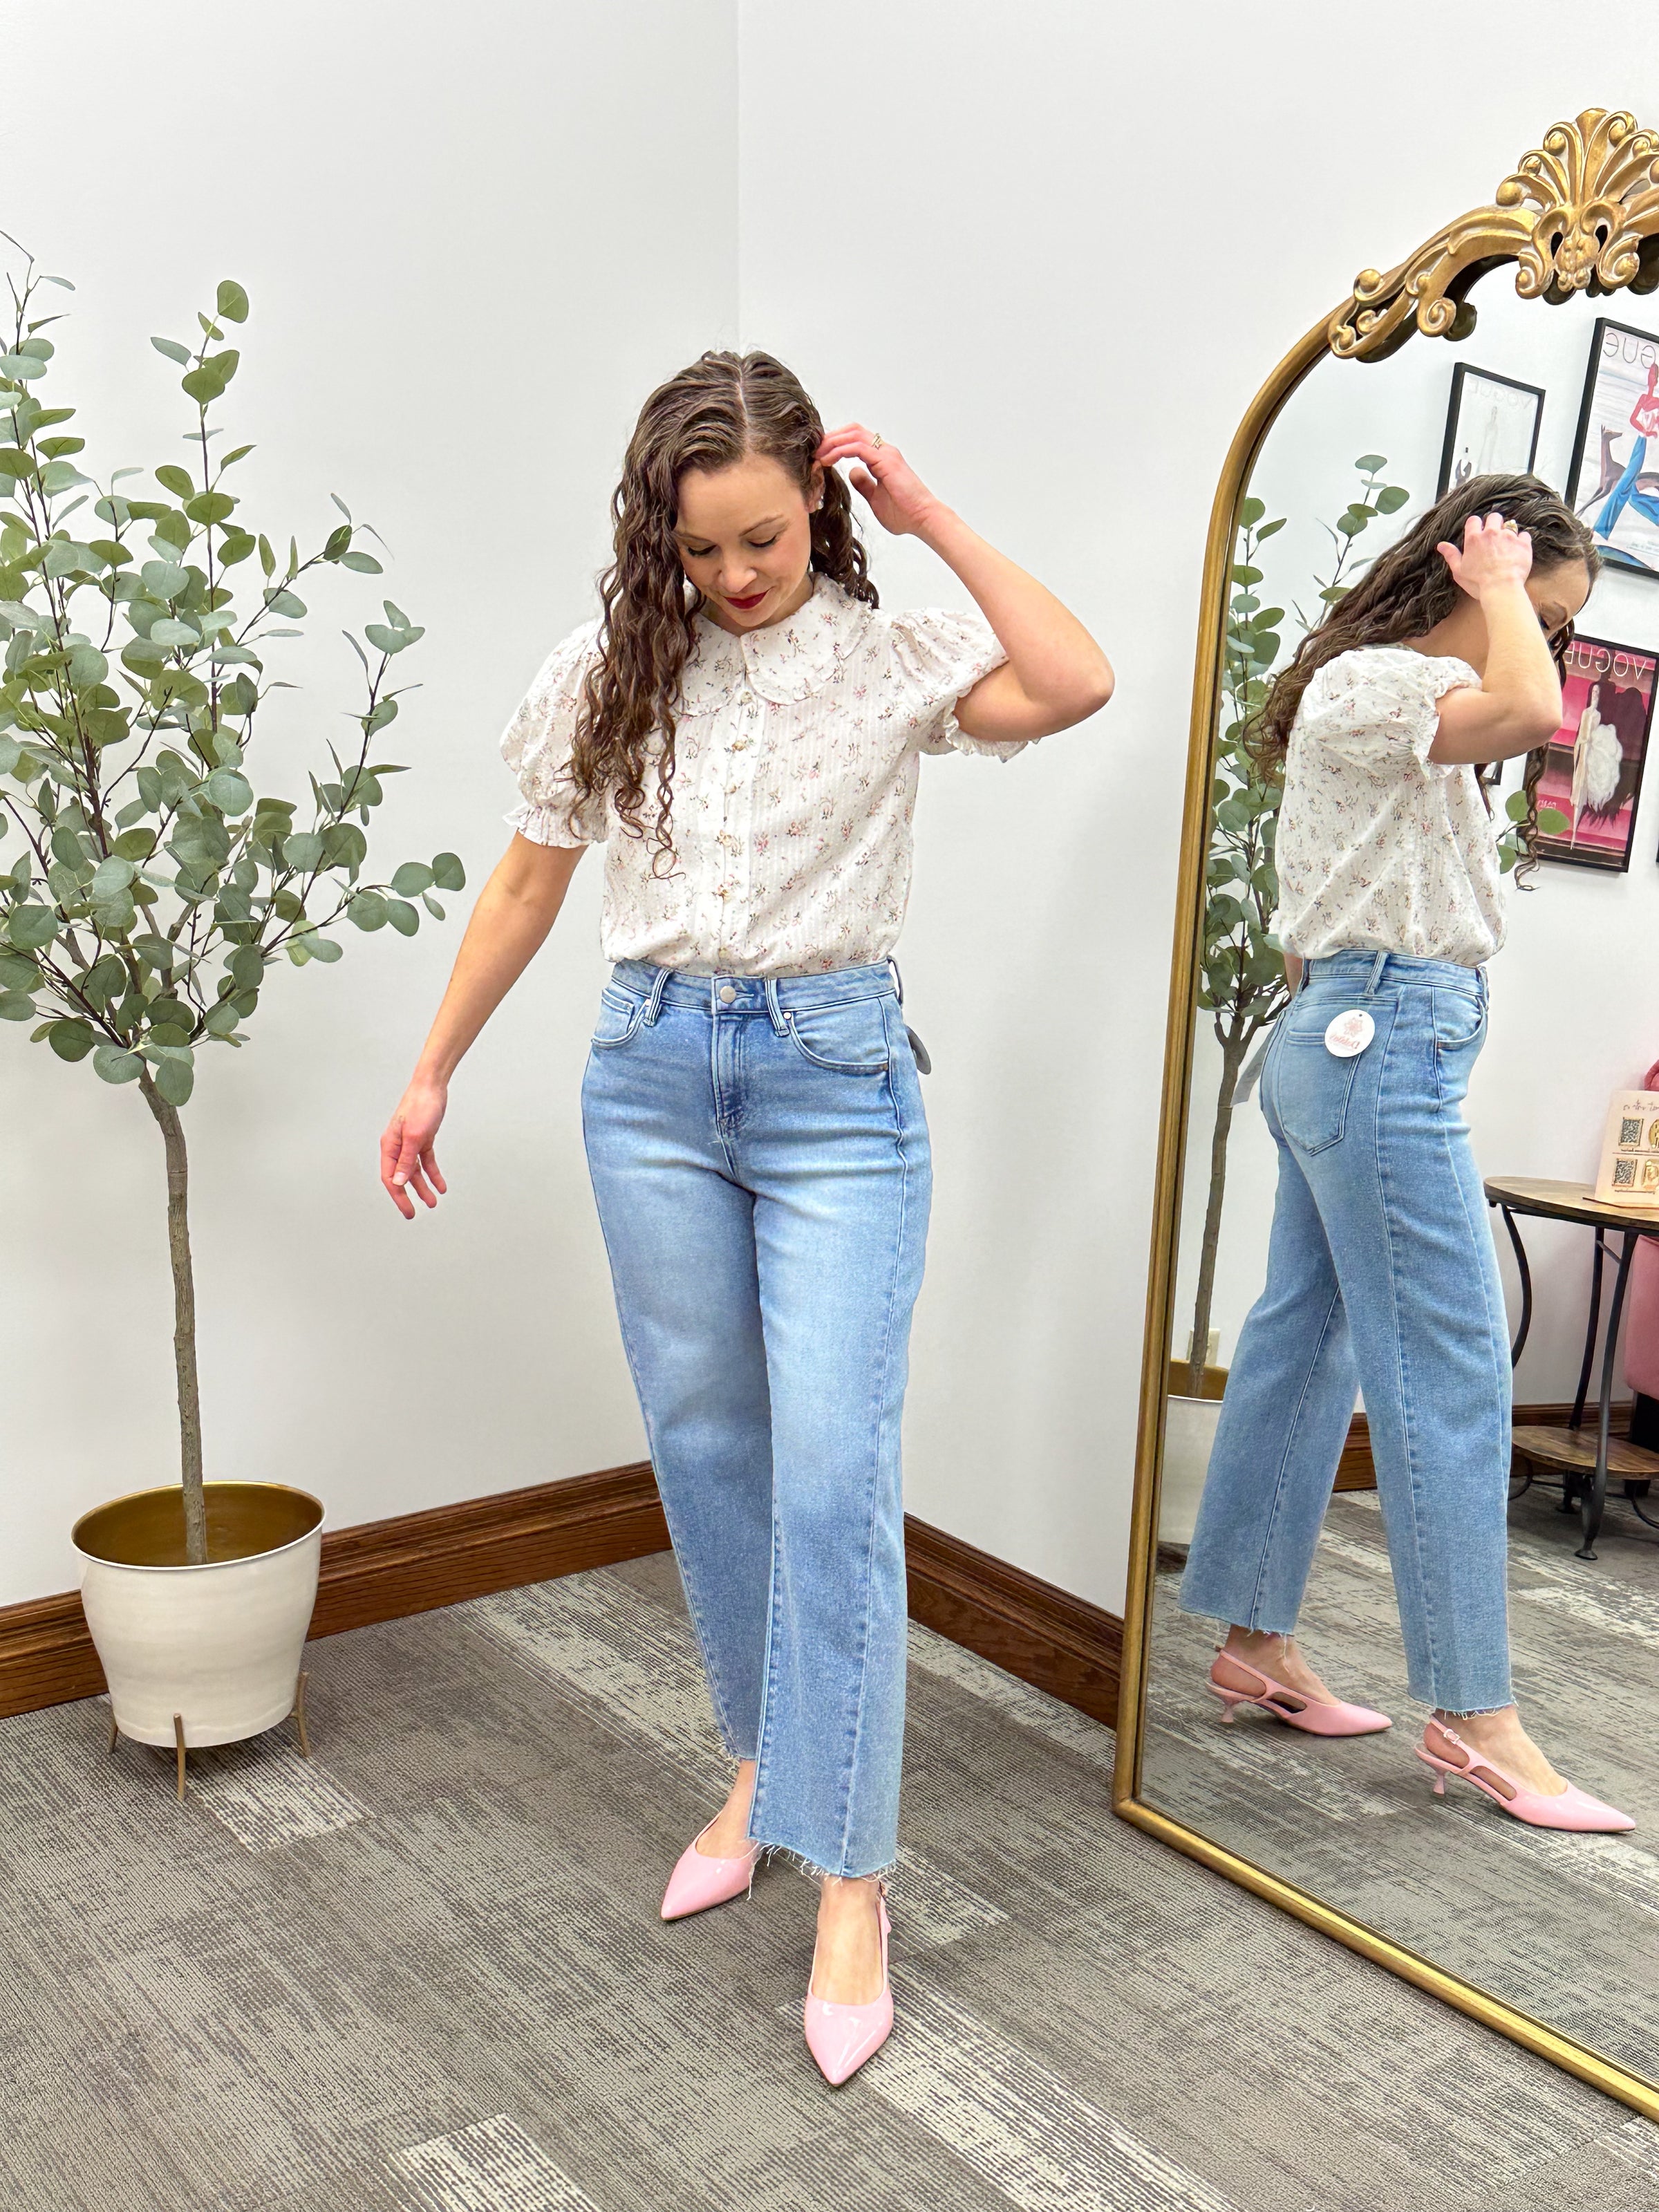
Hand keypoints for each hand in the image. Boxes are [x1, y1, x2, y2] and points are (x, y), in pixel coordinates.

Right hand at [380, 1075, 448, 1218]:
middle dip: (409, 1196)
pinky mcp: (423, 1140)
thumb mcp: (415, 1137)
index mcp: (390, 1146)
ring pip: (415, 1172)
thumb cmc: (420, 1106)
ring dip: (423, 1187)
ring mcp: (410, 1144)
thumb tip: (398, 1182)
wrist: (432, 1087)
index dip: (399, 1197)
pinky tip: (441, 1185)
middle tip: (414, 1214)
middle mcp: (397, 1147)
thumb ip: (406, 1161)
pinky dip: (433, 1174)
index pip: (390, 1178)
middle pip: (400, 1178)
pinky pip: (426, 1162)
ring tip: (433, 1202)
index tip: (409, 1211)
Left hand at [815, 423, 942, 537]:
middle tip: (814, 451)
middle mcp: (884, 451)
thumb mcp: (875, 497)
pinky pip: (857, 447)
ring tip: (817, 455)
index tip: (820, 455)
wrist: (922, 519)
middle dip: (830, 438)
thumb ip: (864, 483)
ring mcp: (886, 454)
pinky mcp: (885, 461)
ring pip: (853, 434)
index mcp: (882, 458)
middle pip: (852, 430)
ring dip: (832, 442)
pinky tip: (827, 460)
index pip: (855, 439)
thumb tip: (852, 472)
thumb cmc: (904, 513)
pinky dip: (839, 450)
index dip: (836, 442)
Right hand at [1437, 510, 1532, 600]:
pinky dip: (1522, 540)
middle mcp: (1491, 533)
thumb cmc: (1478, 582)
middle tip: (1493, 536)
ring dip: (1508, 532)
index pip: (1473, 520)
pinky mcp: (1523, 544)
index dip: (1475, 525)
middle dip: (1493, 523)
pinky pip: (1525, 534)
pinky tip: (1518, 549)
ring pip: (1510, 524)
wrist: (1501, 588)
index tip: (1477, 532)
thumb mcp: (1459, 571)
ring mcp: (1509, 536)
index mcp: (1474, 539)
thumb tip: (1441, 545)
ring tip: (1506, 544)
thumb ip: (1451, 555)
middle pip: (1494, 517)